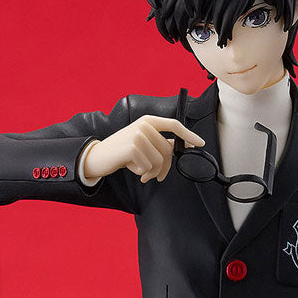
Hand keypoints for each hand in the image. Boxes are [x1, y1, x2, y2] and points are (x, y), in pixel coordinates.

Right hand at [83, 115, 204, 183]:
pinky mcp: (132, 148)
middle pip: (168, 150)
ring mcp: (137, 135)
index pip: (174, 125)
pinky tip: (132, 169)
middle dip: (164, 168)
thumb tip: (182, 146)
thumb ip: (160, 142)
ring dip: (152, 172)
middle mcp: (143, 125)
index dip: (188, 135)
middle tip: (157, 177)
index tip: (200, 144)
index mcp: (148, 121)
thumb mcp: (142, 143)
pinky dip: (142, 173)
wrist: (97, 157)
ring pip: (159, 161)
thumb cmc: (122, 152)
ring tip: (142, 173)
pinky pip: (148, 167)